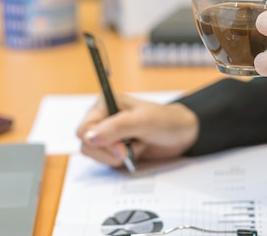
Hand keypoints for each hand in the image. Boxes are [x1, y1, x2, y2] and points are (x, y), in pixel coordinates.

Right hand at [76, 94, 198, 167]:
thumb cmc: (165, 121)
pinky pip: (105, 161)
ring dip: (116, 156)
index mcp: (105, 104)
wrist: (182, 134)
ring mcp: (108, 135)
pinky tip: (135, 151)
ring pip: (95, 154)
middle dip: (110, 151)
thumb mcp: (142, 121)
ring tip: (136, 146)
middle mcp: (103, 119)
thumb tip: (88, 137)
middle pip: (87, 144)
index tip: (122, 147)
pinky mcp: (114, 149)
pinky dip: (120, 161)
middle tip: (130, 148)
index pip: (84, 129)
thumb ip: (116, 128)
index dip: (99, 142)